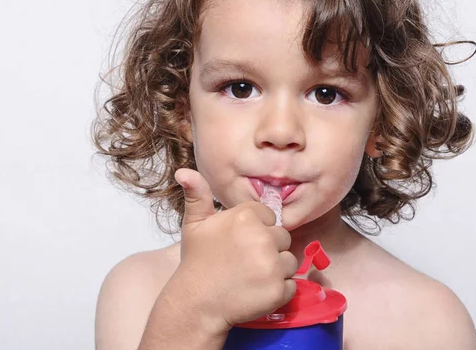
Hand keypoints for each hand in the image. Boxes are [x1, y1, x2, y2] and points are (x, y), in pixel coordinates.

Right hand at [169, 168, 297, 335]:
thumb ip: (197, 195)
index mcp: (246, 217)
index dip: (258, 230)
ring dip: (276, 270)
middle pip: (282, 238)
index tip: (241, 243)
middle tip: (245, 262)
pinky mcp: (278, 290)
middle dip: (269, 249)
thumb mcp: (194, 224)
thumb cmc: (196, 262)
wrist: (196, 304)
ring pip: (289, 261)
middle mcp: (262, 237)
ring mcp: (272, 265)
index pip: (270, 217)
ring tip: (251, 277)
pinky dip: (278, 291)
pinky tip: (257, 291)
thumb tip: (184, 170)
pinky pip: (291, 286)